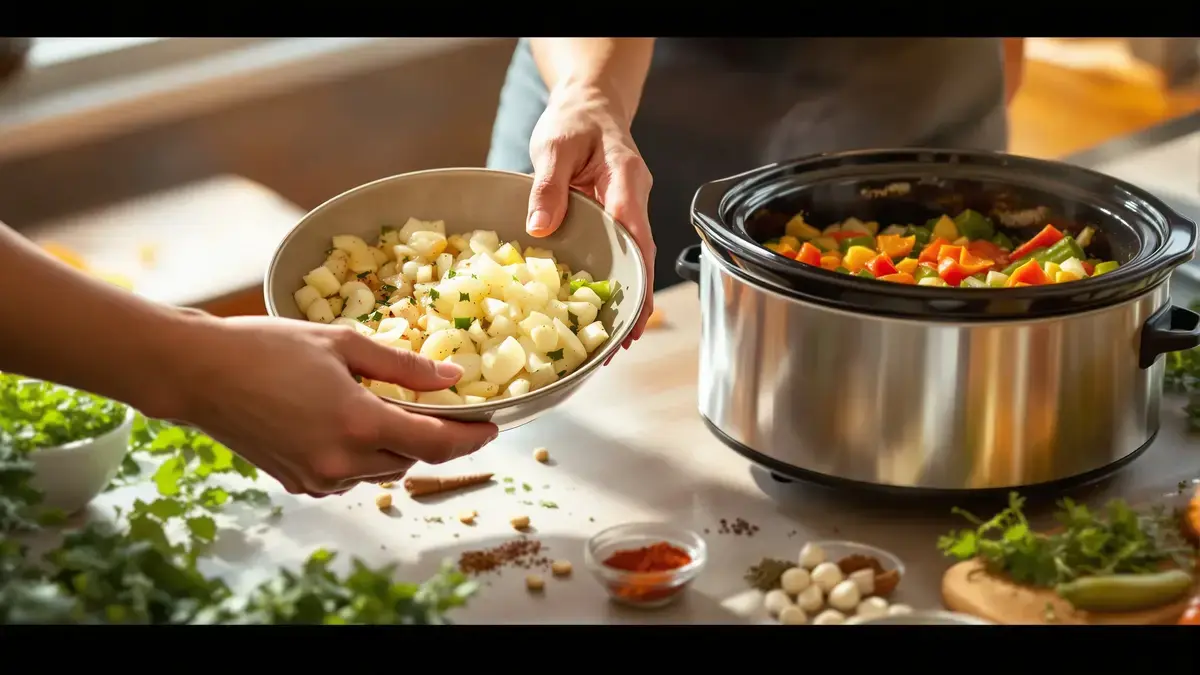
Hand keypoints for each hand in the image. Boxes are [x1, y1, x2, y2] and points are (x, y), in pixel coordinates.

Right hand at [167, 315, 498, 496]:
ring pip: (382, 471)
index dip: (471, 439)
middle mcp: (342, 462)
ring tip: (394, 411)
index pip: (436, 444)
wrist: (198, 373)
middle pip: (412, 460)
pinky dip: (364, 456)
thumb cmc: (266, 348)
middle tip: (447, 412)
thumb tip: (451, 378)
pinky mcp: (298, 482)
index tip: (492, 427)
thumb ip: (403, 366)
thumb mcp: (343, 344)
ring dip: (397, 446)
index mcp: (359, 425)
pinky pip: (350, 476)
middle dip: (435, 439)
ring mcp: (319, 478)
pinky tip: (352, 425)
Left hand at [526, 82, 654, 348]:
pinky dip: (616, 283)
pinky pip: (620, 254)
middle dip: (637, 301)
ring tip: (617, 342)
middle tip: (625, 343)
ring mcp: (628, 210)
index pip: (635, 231)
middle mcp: (634, 199)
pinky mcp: (616, 217)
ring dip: (629, 299)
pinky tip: (603, 311)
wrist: (589, 104)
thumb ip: (548, 186)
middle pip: (643, 257)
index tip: (634, 308)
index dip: (637, 273)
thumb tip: (541, 228)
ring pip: (635, 260)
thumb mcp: (554, 146)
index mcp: (625, 180)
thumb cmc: (574, 120)